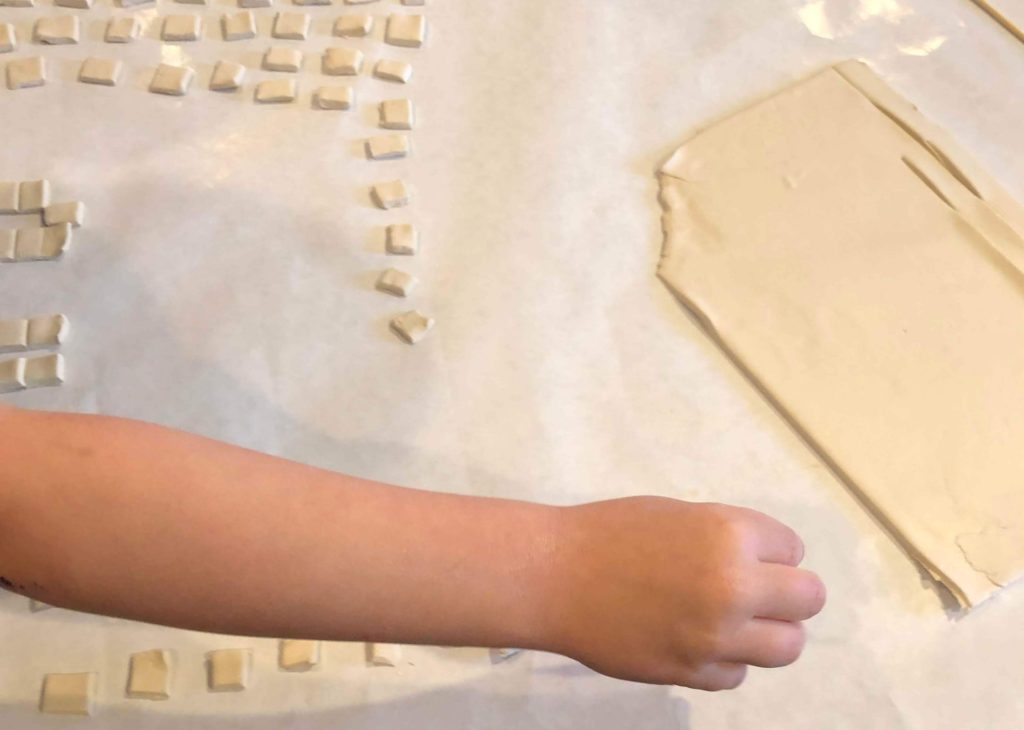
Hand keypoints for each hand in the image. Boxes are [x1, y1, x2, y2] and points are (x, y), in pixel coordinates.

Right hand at [543, 497, 825, 689]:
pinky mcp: (693, 673)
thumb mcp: (678, 515)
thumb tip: (767, 564)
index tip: (747, 554)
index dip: (771, 550)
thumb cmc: (610, 533)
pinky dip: (725, 659)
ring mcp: (716, 636)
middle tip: (759, 590)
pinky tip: (697, 640)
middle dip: (788, 592)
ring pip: (787, 645)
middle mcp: (733, 586)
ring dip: (769, 631)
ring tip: (739, 621)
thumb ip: (726, 537)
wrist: (554, 577)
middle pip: (808, 598)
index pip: (792, 548)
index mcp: (728, 534)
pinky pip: (738, 673)